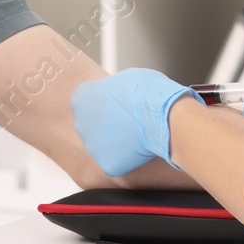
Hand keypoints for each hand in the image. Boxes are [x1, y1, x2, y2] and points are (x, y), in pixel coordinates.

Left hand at [70, 68, 203, 177]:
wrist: (163, 115)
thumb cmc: (147, 91)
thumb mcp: (125, 79)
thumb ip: (113, 90)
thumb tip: (118, 97)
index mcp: (80, 97)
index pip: (90, 102)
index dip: (110, 104)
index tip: (124, 104)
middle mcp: (80, 123)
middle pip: (95, 127)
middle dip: (111, 126)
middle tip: (131, 122)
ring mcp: (92, 146)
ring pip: (106, 147)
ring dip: (119, 143)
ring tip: (139, 135)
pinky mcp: (107, 164)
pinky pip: (119, 162)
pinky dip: (130, 158)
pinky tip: (142, 149)